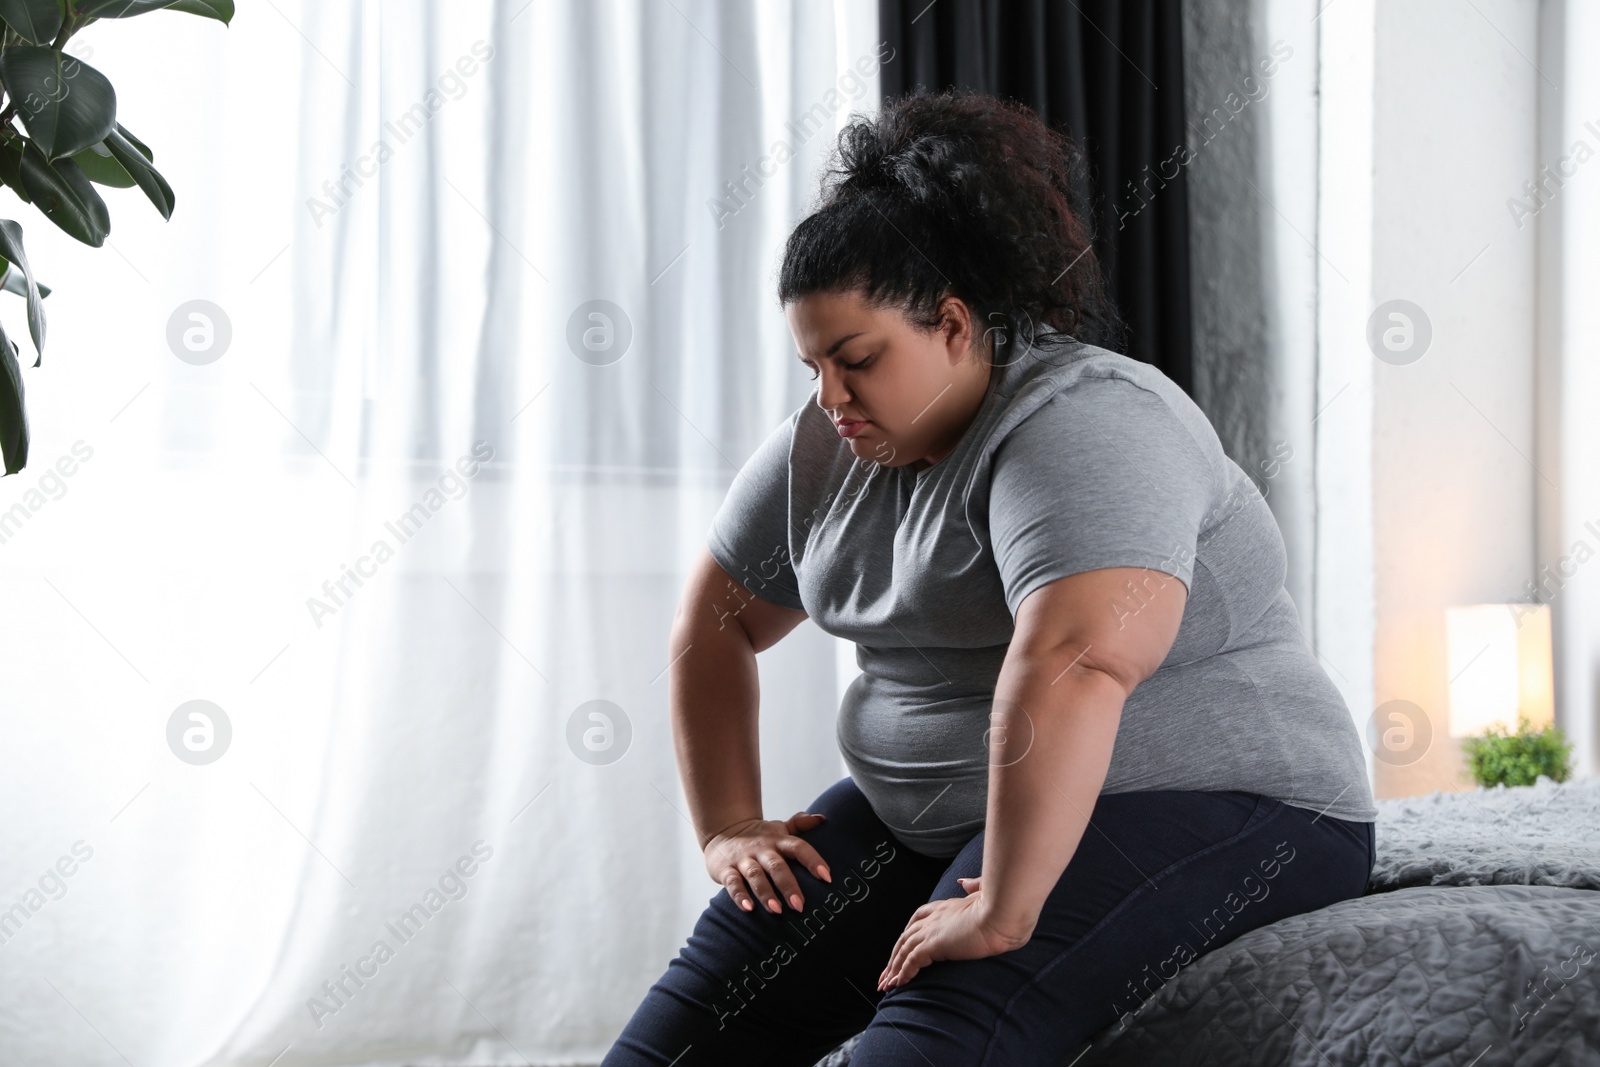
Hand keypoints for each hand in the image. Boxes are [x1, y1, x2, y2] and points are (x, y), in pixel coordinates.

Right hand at [703, 810, 832, 914]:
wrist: (722, 831)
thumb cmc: (758, 836)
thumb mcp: (778, 828)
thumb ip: (800, 824)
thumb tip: (823, 818)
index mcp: (778, 840)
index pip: (798, 847)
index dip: (813, 860)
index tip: (827, 877)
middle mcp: (762, 849)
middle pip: (777, 866)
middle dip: (788, 885)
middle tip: (799, 906)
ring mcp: (743, 859)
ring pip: (755, 875)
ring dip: (766, 893)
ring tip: (777, 910)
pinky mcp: (726, 870)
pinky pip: (732, 883)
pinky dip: (739, 896)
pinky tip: (748, 909)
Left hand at [877, 875, 1030, 990]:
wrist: (1000, 916)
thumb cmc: (998, 907)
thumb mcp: (984, 894)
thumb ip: (973, 887)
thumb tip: (964, 882)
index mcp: (943, 907)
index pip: (916, 921)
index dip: (907, 936)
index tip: (901, 949)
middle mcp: (933, 918)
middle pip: (904, 938)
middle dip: (894, 957)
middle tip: (886, 973)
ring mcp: (931, 931)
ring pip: (903, 951)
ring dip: (893, 969)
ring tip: (886, 984)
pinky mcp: (933, 945)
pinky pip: (911, 961)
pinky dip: (903, 973)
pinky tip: (898, 984)